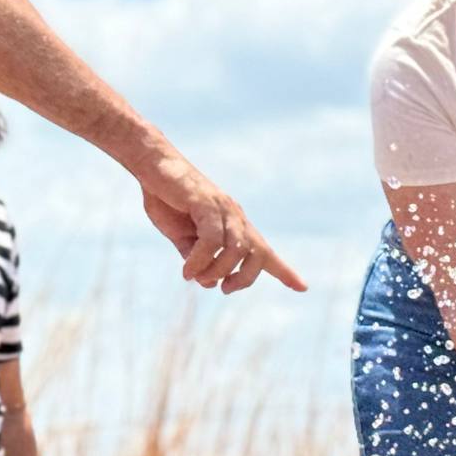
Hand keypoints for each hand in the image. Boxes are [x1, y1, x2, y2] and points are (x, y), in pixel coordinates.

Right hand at [138, 145, 306, 293]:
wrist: (152, 166)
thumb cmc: (167, 200)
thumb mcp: (182, 239)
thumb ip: (197, 259)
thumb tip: (208, 282)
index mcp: (233, 226)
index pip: (264, 251)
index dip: (284, 271)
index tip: (303, 287)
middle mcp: (235, 217)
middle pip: (258, 254)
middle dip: (245, 279)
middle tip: (224, 289)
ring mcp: (224, 209)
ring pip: (236, 250)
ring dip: (217, 271)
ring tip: (196, 277)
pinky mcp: (208, 204)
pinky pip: (212, 240)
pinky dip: (200, 260)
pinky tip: (187, 271)